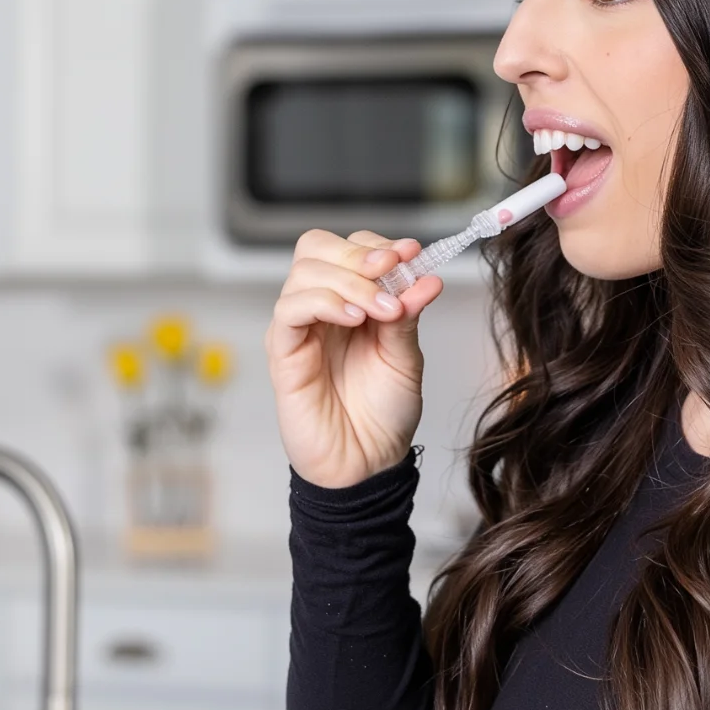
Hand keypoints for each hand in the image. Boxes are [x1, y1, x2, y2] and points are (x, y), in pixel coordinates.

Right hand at [265, 229, 444, 488]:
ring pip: (305, 272)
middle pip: (317, 248)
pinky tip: (353, 318)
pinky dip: (323, 302)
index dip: (378, 246)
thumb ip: (407, 314)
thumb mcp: (405, 356)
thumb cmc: (383, 414)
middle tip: (391, 270)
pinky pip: (289, 309)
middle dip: (359, 254)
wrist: (367, 463)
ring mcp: (299, 328)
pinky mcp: (283, 351)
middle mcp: (321, 308)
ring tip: (382, 309)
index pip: (351, 249)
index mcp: (352, 301)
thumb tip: (425, 276)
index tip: (411, 253)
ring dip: (350, 281)